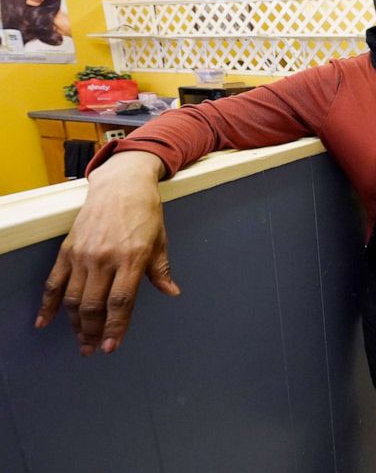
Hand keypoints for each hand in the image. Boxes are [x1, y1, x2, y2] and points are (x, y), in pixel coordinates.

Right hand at [35, 151, 178, 355]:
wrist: (121, 184)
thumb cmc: (145, 213)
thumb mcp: (159, 241)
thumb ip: (161, 270)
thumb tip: (171, 292)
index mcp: (131, 258)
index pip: (121, 301)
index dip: (116, 327)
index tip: (112, 346)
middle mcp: (105, 258)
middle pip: (93, 305)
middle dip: (93, 332)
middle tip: (93, 349)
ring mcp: (83, 254)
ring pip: (73, 298)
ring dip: (74, 324)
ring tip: (81, 340)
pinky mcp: (67, 249)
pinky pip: (54, 282)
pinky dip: (47, 304)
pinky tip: (45, 322)